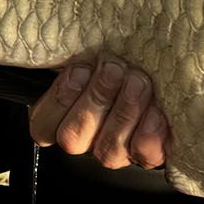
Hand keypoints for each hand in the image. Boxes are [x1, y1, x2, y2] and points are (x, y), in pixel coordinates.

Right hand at [29, 54, 172, 169]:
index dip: (60, 99)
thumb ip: (77, 56)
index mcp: (62, 118)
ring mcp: (116, 152)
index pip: (43, 126)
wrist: (160, 69)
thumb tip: (70, 47)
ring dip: (124, 111)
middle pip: (74, 137)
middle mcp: (87, 141)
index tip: (80, 70)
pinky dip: (149, 133)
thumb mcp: (92, 54)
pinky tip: (155, 111)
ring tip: (137, 81)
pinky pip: (144, 154)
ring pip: (108, 149)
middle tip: (114, 69)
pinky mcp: (148, 155)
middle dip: (96, 98)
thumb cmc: (122, 59)